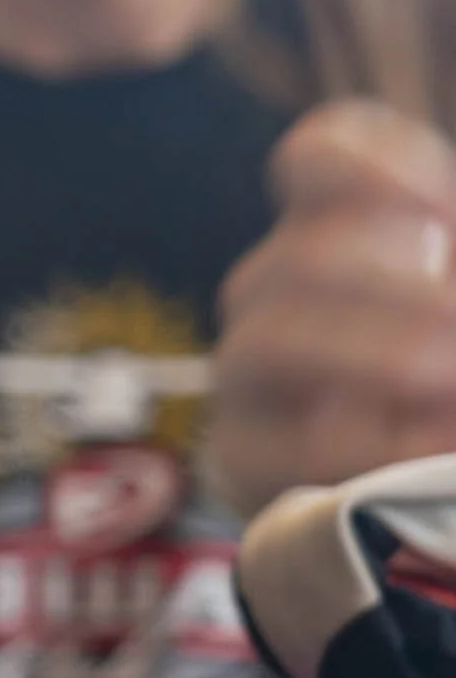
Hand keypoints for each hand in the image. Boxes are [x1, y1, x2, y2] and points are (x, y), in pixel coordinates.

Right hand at [208, 101, 455, 519]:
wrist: (402, 517)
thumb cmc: (442, 380)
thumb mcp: (453, 315)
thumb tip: (454, 268)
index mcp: (342, 233)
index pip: (320, 161)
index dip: (373, 166)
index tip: (443, 211)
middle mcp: (277, 293)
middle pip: (299, 257)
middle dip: (391, 285)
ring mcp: (246, 376)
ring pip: (267, 340)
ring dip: (374, 355)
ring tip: (450, 376)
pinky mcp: (243, 458)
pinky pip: (279, 444)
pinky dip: (367, 446)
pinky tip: (432, 451)